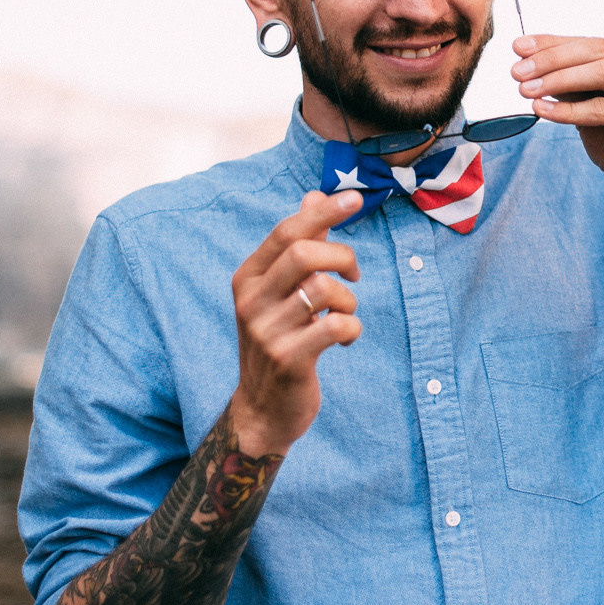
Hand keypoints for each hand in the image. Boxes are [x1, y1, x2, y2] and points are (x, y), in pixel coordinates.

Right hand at [226, 190, 363, 455]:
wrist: (262, 410)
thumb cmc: (278, 340)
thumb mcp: (280, 292)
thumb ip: (298, 244)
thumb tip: (314, 194)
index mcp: (248, 278)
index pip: (286, 231)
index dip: (322, 212)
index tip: (355, 198)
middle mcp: (250, 301)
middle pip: (303, 253)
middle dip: (341, 256)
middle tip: (353, 274)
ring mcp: (266, 332)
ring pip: (322, 289)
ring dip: (348, 299)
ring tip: (345, 315)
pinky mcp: (288, 360)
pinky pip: (335, 327)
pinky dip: (352, 328)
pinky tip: (345, 339)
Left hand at [511, 34, 603, 214]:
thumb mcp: (591, 105)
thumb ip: (572, 82)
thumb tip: (531, 62)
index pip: (591, 42)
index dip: (552, 43)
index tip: (519, 47)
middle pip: (594, 50)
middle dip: (550, 59)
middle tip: (517, 70)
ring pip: (600, 72)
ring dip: (557, 80)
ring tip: (526, 89)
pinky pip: (602, 108)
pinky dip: (569, 110)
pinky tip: (543, 110)